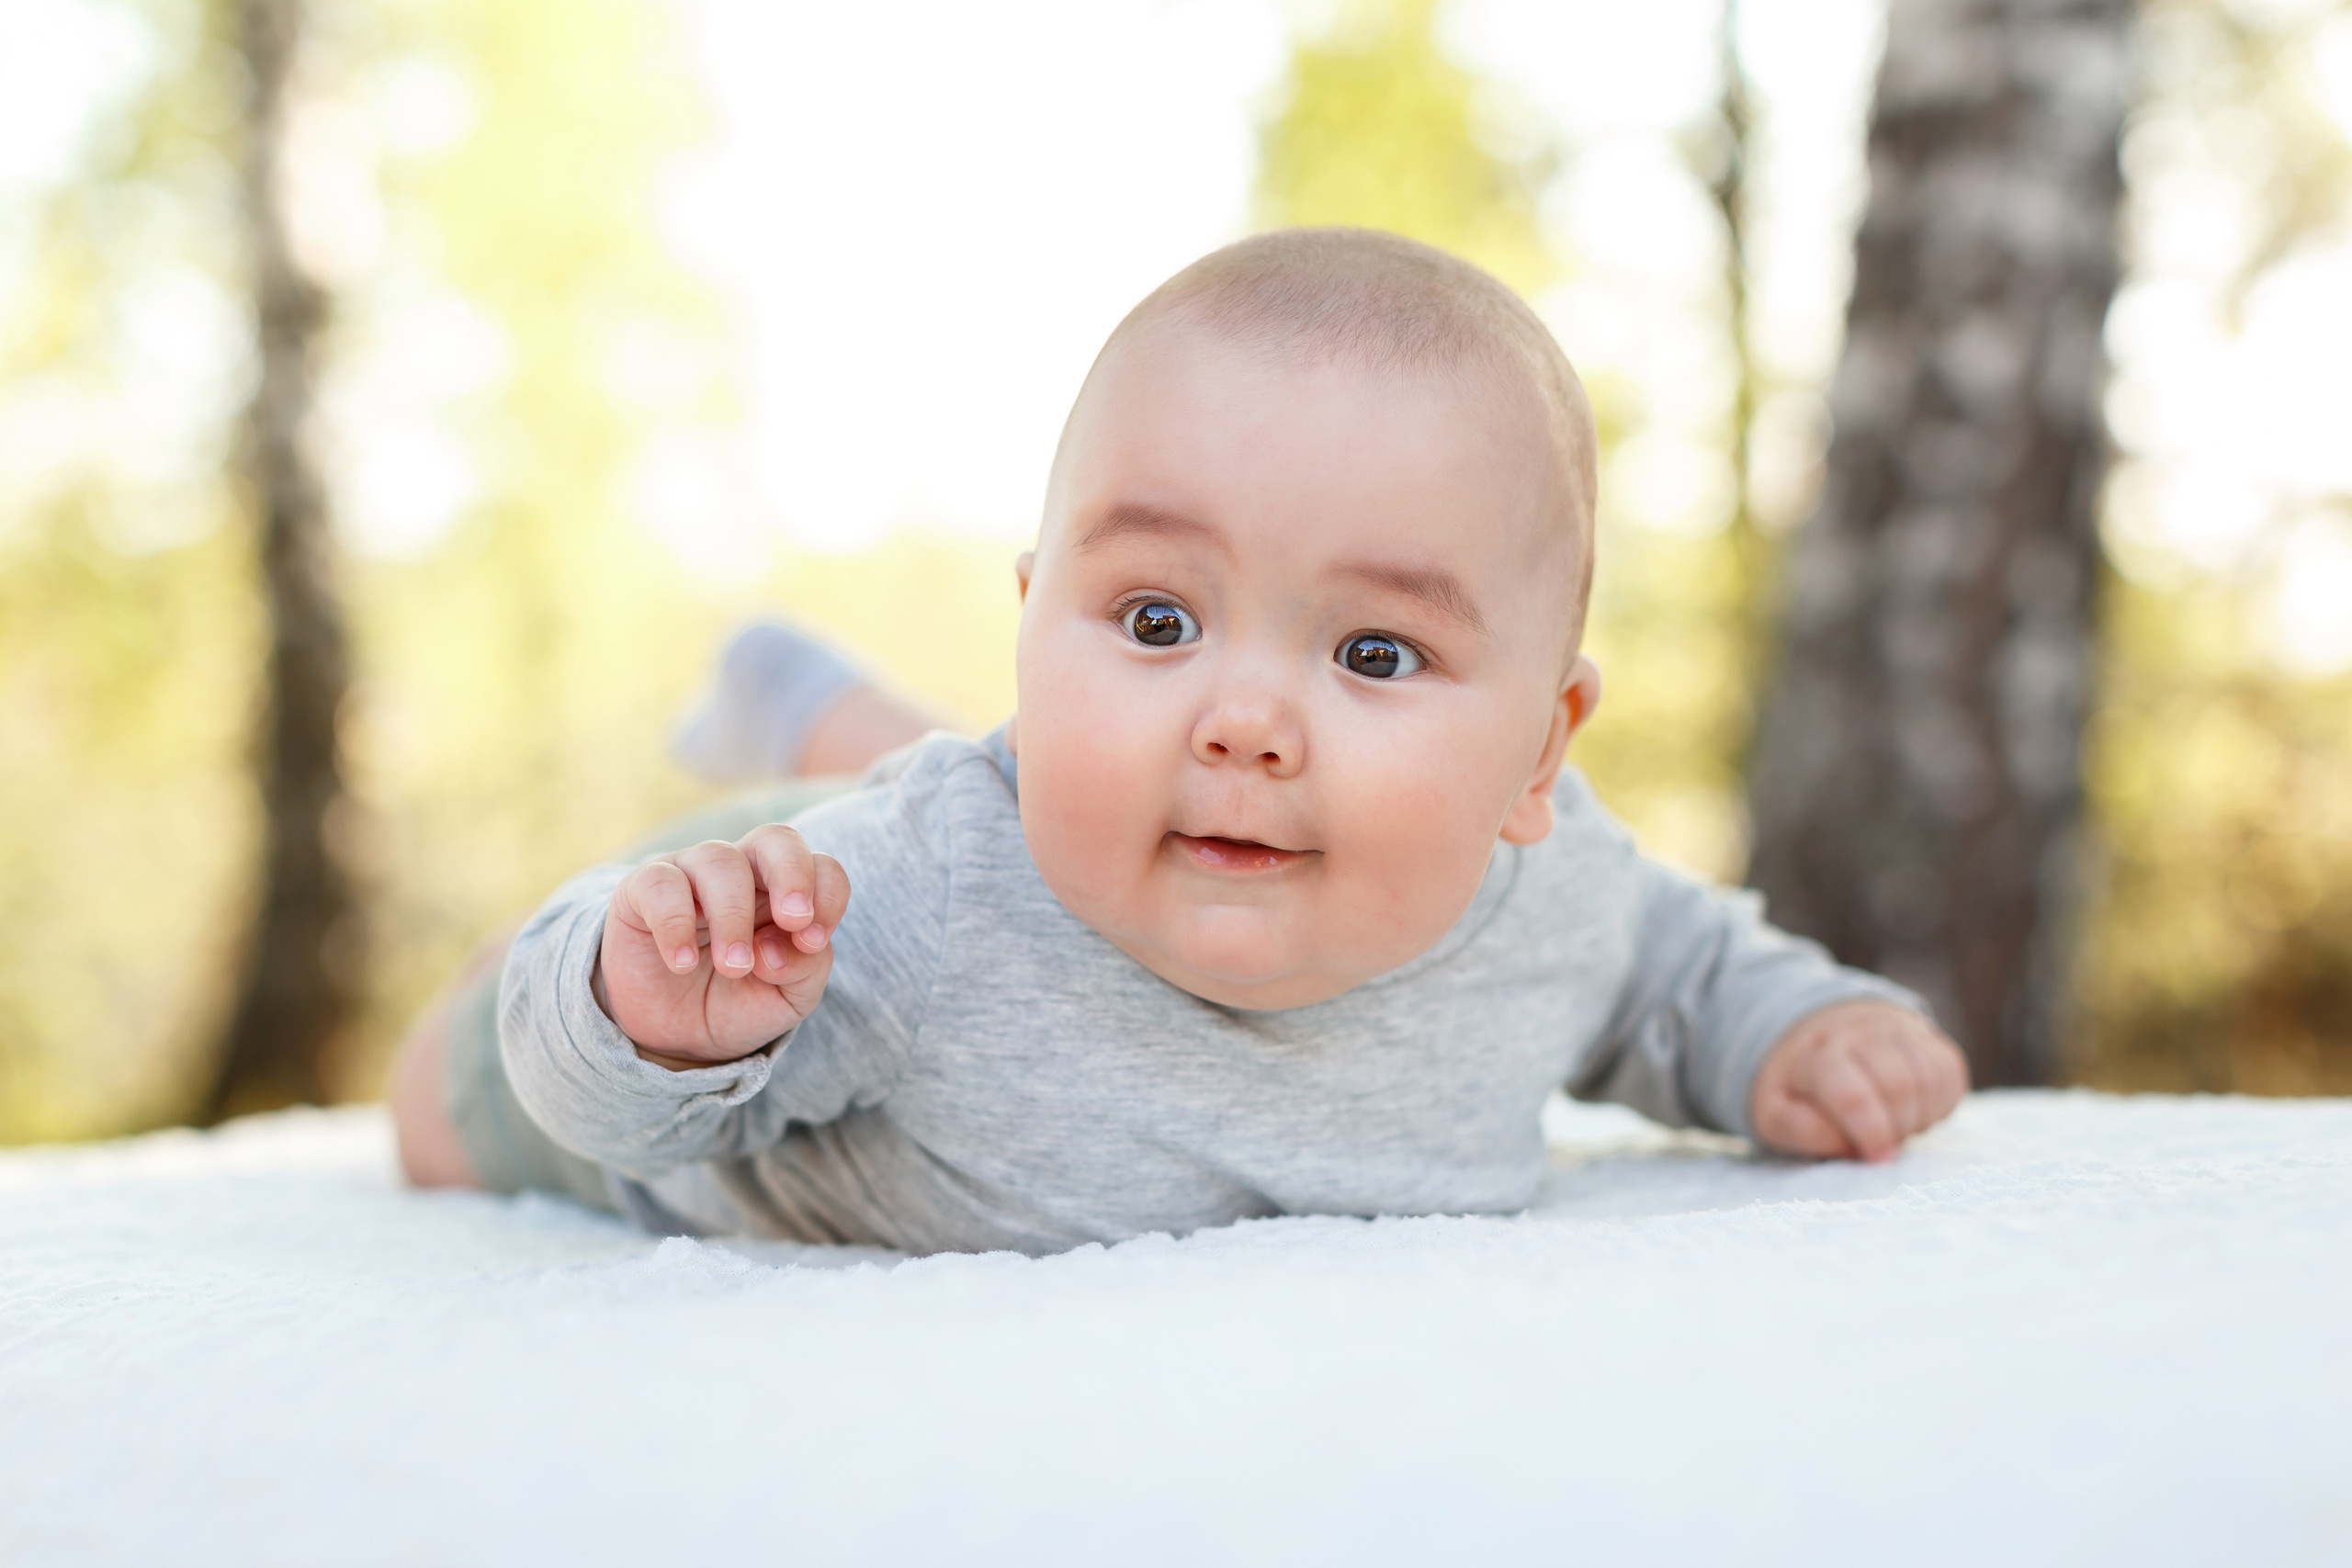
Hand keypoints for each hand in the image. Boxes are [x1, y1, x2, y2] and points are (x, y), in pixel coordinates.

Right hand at [596, 825, 848, 1069]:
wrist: (672, 1035)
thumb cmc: (737, 1002)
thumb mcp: (785, 999)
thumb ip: (801, 970)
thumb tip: (774, 946)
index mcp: (786, 893)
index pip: (822, 867)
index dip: (827, 896)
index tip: (812, 942)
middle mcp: (743, 872)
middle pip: (776, 838)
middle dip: (792, 875)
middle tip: (794, 921)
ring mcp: (691, 875)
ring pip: (719, 860)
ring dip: (733, 916)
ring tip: (734, 967)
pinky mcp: (641, 889)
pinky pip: (660, 884)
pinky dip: (675, 922)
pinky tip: (683, 963)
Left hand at [1747, 1000, 1967, 1161]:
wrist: (1823, 1033)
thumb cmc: (1799, 1087)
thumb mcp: (1775, 1112)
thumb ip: (1801, 1129)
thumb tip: (1848, 1142)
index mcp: (1815, 1053)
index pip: (1851, 1095)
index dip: (1870, 1133)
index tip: (1876, 1158)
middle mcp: (1859, 1032)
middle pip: (1899, 1086)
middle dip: (1896, 1127)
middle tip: (1881, 1143)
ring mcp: (1898, 1029)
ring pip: (1929, 1079)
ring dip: (1918, 1117)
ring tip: (1894, 1125)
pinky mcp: (1928, 1037)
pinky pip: (1950, 1073)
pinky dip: (1939, 1103)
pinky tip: (1914, 1111)